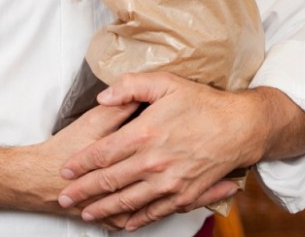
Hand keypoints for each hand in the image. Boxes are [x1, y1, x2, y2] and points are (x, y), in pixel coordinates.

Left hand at [58, 72, 249, 230]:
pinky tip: (124, 224)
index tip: (65, 171)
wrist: (239, 127)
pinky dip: (136, 220)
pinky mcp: (184, 196)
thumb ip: (131, 86)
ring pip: (128, 201)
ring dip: (104, 209)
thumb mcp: (166, 82)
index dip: (81, 165)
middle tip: (65, 198)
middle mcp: (153, 162)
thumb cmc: (203, 102)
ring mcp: (169, 182)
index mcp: (145, 133)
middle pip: (110, 182)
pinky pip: (154, 213)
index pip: (103, 154)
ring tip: (86, 214)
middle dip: (84, 192)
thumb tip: (103, 96)